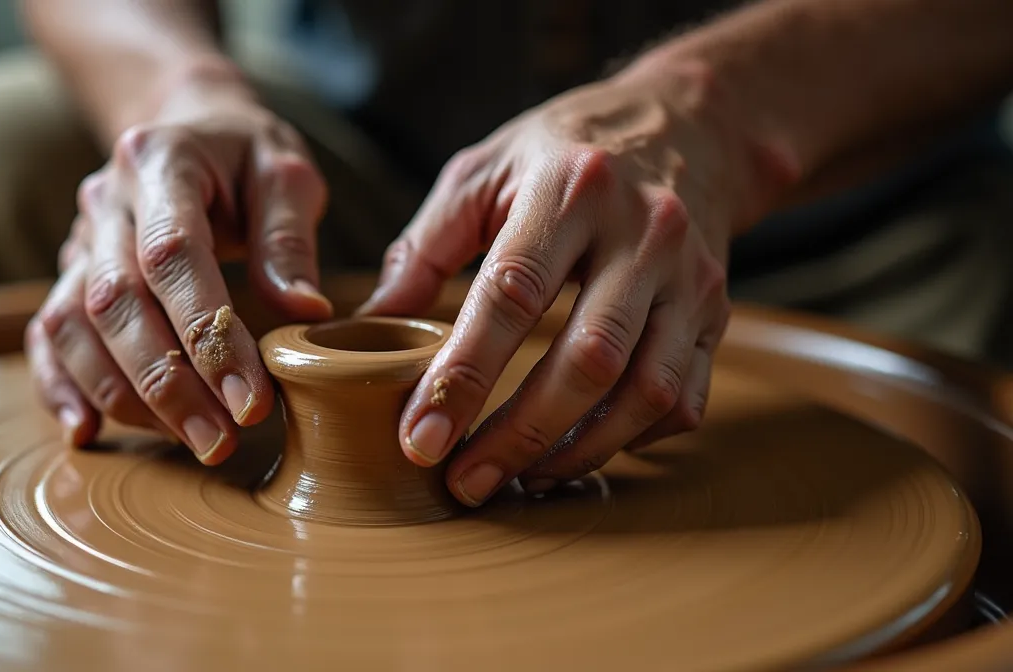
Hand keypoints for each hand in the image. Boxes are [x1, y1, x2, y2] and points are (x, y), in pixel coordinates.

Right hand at [26, 78, 331, 463]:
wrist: (190, 128)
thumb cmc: (245, 157)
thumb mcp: (285, 174)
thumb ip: (290, 240)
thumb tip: (305, 312)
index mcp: (161, 163)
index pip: (172, 257)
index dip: (206, 335)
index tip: (249, 400)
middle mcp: (106, 203)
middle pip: (115, 302)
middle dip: (167, 382)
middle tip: (220, 440)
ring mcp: (78, 240)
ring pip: (74, 327)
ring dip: (125, 396)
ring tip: (190, 440)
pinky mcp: (69, 275)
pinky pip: (46, 336)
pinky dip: (60, 387)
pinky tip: (88, 432)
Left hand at [360, 62, 793, 504]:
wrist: (687, 125)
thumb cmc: (562, 153)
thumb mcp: (482, 172)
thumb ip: (424, 248)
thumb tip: (368, 324)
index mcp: (571, 189)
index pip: (513, 295)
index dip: (465, 374)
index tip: (421, 437)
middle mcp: (644, 233)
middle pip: (588, 359)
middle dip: (521, 435)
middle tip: (465, 483)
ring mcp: (691, 277)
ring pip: (645, 390)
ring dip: (579, 450)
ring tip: (519, 481)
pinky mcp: (717, 313)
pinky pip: (683, 397)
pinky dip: (632, 439)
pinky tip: (580, 450)